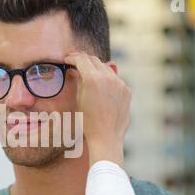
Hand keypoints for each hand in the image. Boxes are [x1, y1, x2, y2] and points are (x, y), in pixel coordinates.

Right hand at [64, 52, 130, 167]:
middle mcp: (108, 77)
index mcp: (93, 78)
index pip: (82, 59)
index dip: (72, 57)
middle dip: (84, 60)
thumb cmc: (88, 121)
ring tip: (87, 73)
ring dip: (96, 67)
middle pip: (94, 60)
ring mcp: (120, 83)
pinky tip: (100, 85)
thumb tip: (74, 71)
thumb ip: (78, 81)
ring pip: (106, 68)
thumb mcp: (79, 99)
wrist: (106, 137)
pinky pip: (115, 79)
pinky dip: (106, 78)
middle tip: (75, 62)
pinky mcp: (126, 90)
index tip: (67, 59)